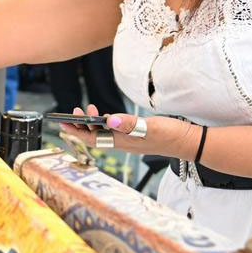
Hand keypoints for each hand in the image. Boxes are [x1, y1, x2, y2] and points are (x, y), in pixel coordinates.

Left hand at [59, 105, 200, 157]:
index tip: (63, 122)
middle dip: (81, 126)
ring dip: (93, 123)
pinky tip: (106, 116)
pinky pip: (114, 131)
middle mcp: (123, 143)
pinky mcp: (136, 135)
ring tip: (88, 109)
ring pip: (104, 133)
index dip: (76, 131)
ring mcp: (129, 140)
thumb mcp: (149, 127)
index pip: (92, 138)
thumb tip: (107, 120)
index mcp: (122, 142)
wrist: (188, 141)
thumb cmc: (170, 135)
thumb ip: (128, 123)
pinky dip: (106, 123)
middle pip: (95, 136)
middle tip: (74, 110)